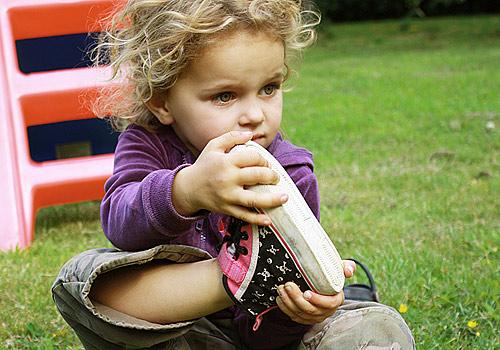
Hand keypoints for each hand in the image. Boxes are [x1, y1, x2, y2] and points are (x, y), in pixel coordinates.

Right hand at [172, 131, 287, 224]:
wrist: (188, 189)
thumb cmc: (204, 166)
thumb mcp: (213, 146)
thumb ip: (231, 137)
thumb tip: (251, 135)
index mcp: (226, 162)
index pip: (252, 158)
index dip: (263, 159)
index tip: (265, 163)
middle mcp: (227, 179)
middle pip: (256, 176)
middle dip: (271, 176)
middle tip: (275, 177)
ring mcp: (227, 196)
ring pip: (254, 199)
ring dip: (272, 199)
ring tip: (284, 197)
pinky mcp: (227, 209)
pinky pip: (245, 216)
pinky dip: (257, 219)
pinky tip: (269, 220)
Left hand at [276, 260, 355, 324]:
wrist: (319, 282)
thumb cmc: (329, 275)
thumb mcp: (338, 269)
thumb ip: (345, 266)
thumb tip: (349, 270)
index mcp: (336, 299)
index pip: (329, 304)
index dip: (317, 300)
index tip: (306, 292)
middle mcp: (326, 311)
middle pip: (311, 310)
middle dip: (297, 299)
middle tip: (288, 285)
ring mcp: (315, 316)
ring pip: (300, 314)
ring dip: (288, 302)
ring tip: (281, 289)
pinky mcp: (305, 318)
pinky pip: (294, 316)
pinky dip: (285, 308)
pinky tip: (279, 298)